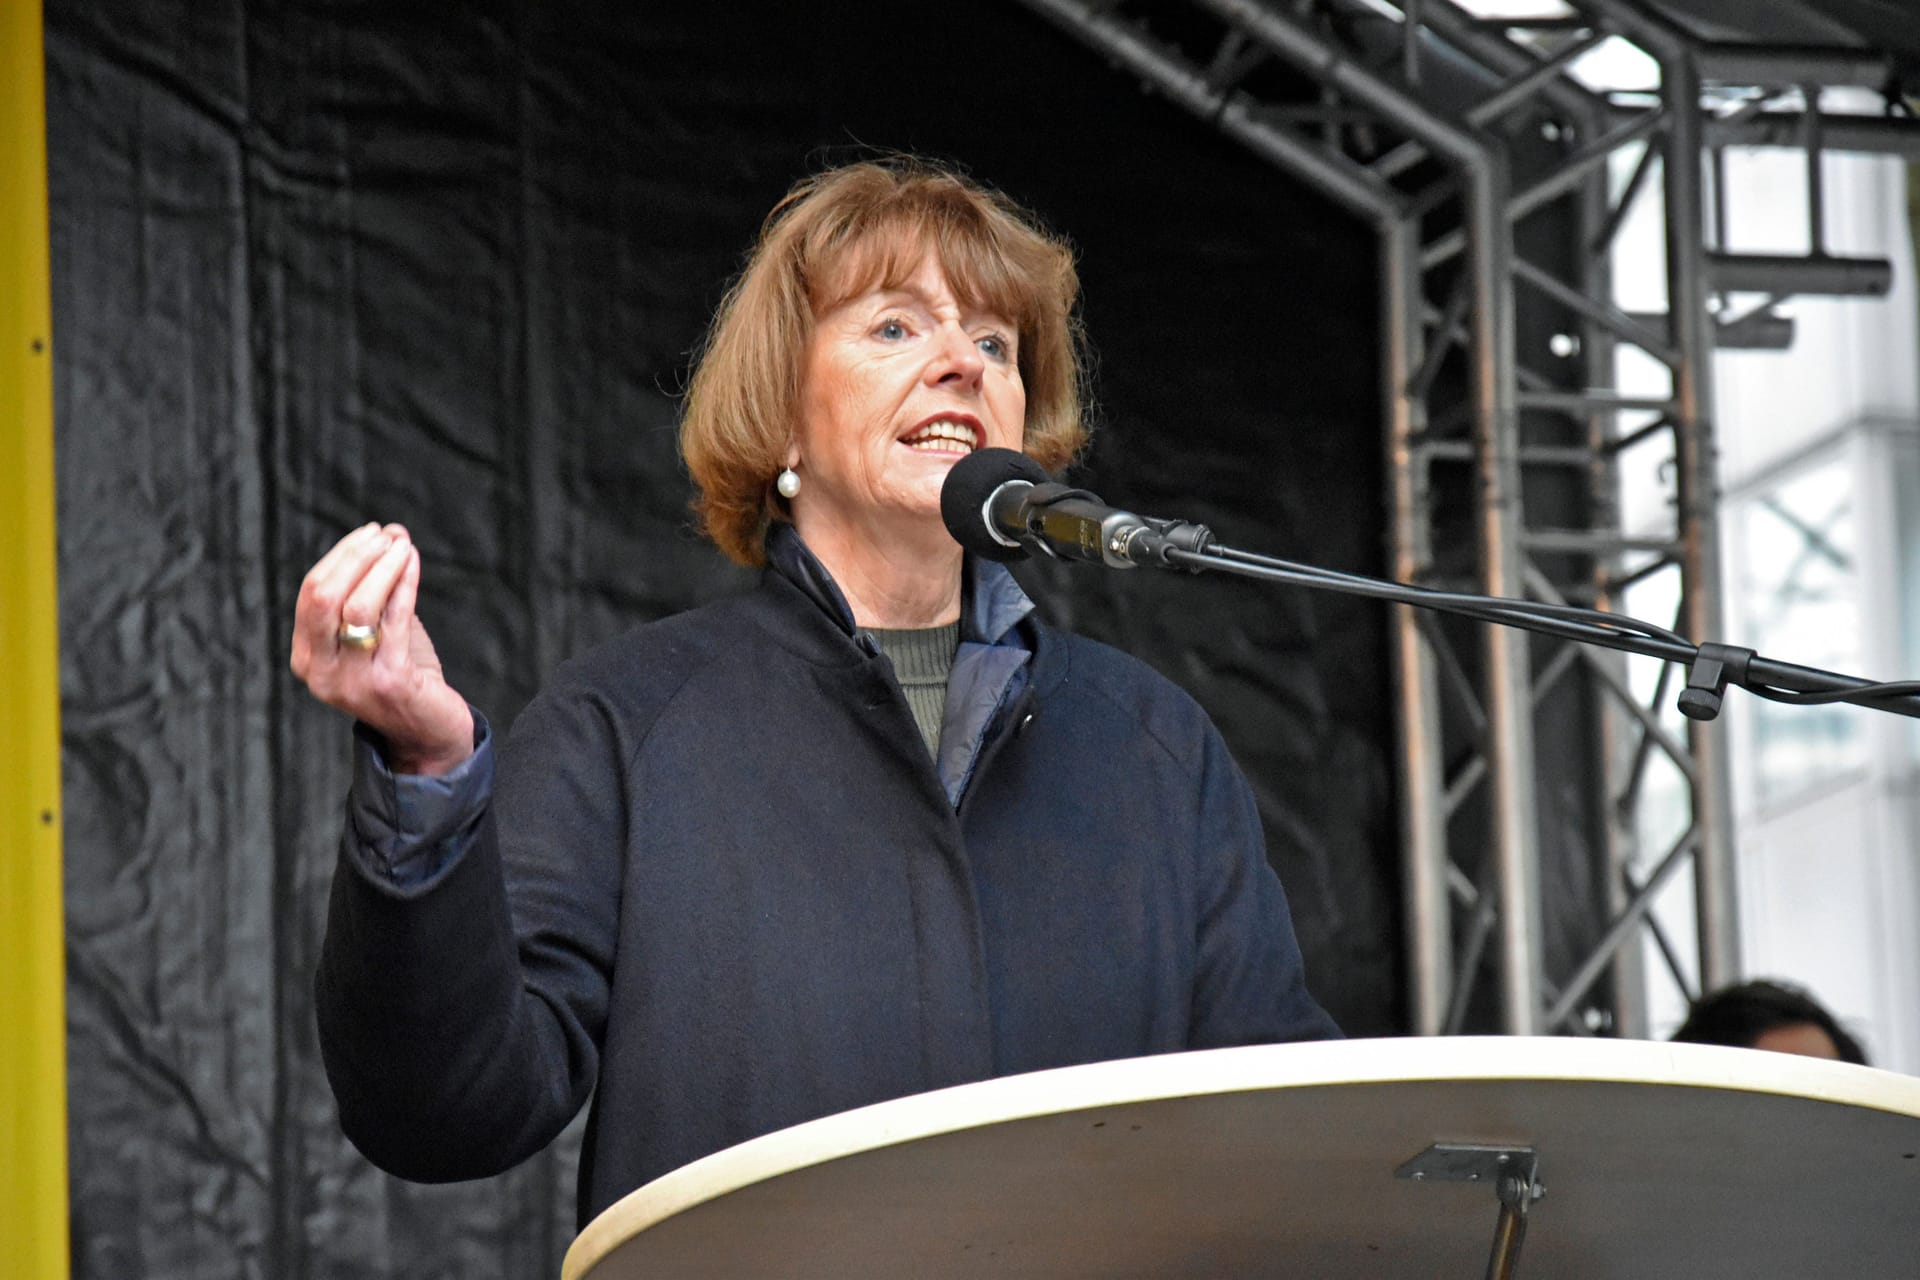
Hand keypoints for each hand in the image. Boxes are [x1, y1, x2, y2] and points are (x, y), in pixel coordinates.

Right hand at [290, 522, 475, 775]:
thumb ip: (378, 589)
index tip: (371, 533)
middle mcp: (320, 671)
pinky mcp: (388, 683)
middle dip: (356, 557)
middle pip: (325, 597)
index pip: (312, 594)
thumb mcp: (378, 631)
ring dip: (382, 567)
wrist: (428, 734)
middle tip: (385, 535)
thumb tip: (390, 533)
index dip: (341, 556)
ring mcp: (351, 681)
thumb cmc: (403, 676)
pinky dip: (403, 584)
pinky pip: (393, 621)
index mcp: (307, 657)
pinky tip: (413, 564)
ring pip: (357, 606)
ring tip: (403, 545)